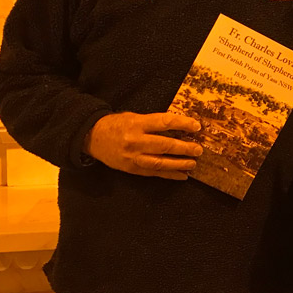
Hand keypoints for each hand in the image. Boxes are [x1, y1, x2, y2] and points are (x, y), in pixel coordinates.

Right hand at [86, 111, 202, 178]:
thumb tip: (179, 128)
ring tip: (193, 163)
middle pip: (164, 145)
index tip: (196, 126)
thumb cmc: (118, 124)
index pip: (164, 122)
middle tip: (198, 149)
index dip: (182, 124)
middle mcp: (135, 141)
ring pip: (160, 162)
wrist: (93, 137)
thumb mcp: (134, 117)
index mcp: (137, 123)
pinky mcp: (132, 169)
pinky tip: (182, 175)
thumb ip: (153, 123)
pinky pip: (154, 173)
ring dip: (179, 164)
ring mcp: (133, 157)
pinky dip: (170, 175)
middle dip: (184, 148)